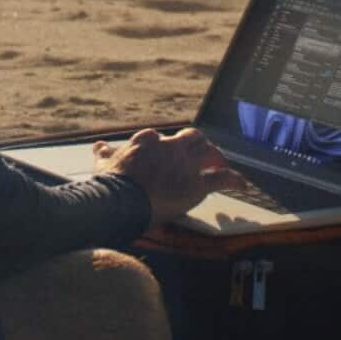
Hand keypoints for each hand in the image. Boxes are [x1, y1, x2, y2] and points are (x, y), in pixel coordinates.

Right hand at [93, 127, 243, 222]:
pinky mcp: (196, 184)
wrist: (120, 201)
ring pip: (208, 152)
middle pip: (192, 138)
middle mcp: (170, 147)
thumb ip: (104, 153)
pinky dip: (234, 180)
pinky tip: (242, 185)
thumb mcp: (103, 164)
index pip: (163, 138)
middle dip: (197, 146)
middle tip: (200, 155)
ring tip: (219, 165)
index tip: (167, 156)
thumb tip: (98, 145)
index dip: (168, 148)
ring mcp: (185, 164)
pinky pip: (222, 178)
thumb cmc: (110, 184)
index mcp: (149, 140)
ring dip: (215, 158)